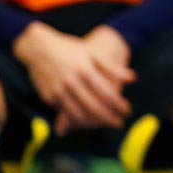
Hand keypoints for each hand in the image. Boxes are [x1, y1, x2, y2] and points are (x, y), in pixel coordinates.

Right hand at [14, 23, 132, 135]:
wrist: (38, 48)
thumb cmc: (70, 49)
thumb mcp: (92, 52)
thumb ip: (112, 67)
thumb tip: (133, 79)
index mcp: (85, 69)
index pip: (106, 92)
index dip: (118, 104)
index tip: (127, 111)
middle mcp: (71, 81)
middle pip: (93, 106)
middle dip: (108, 118)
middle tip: (119, 125)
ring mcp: (58, 90)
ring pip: (78, 113)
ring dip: (93, 122)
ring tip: (105, 125)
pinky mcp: (48, 96)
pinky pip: (65, 111)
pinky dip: (77, 118)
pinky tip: (87, 121)